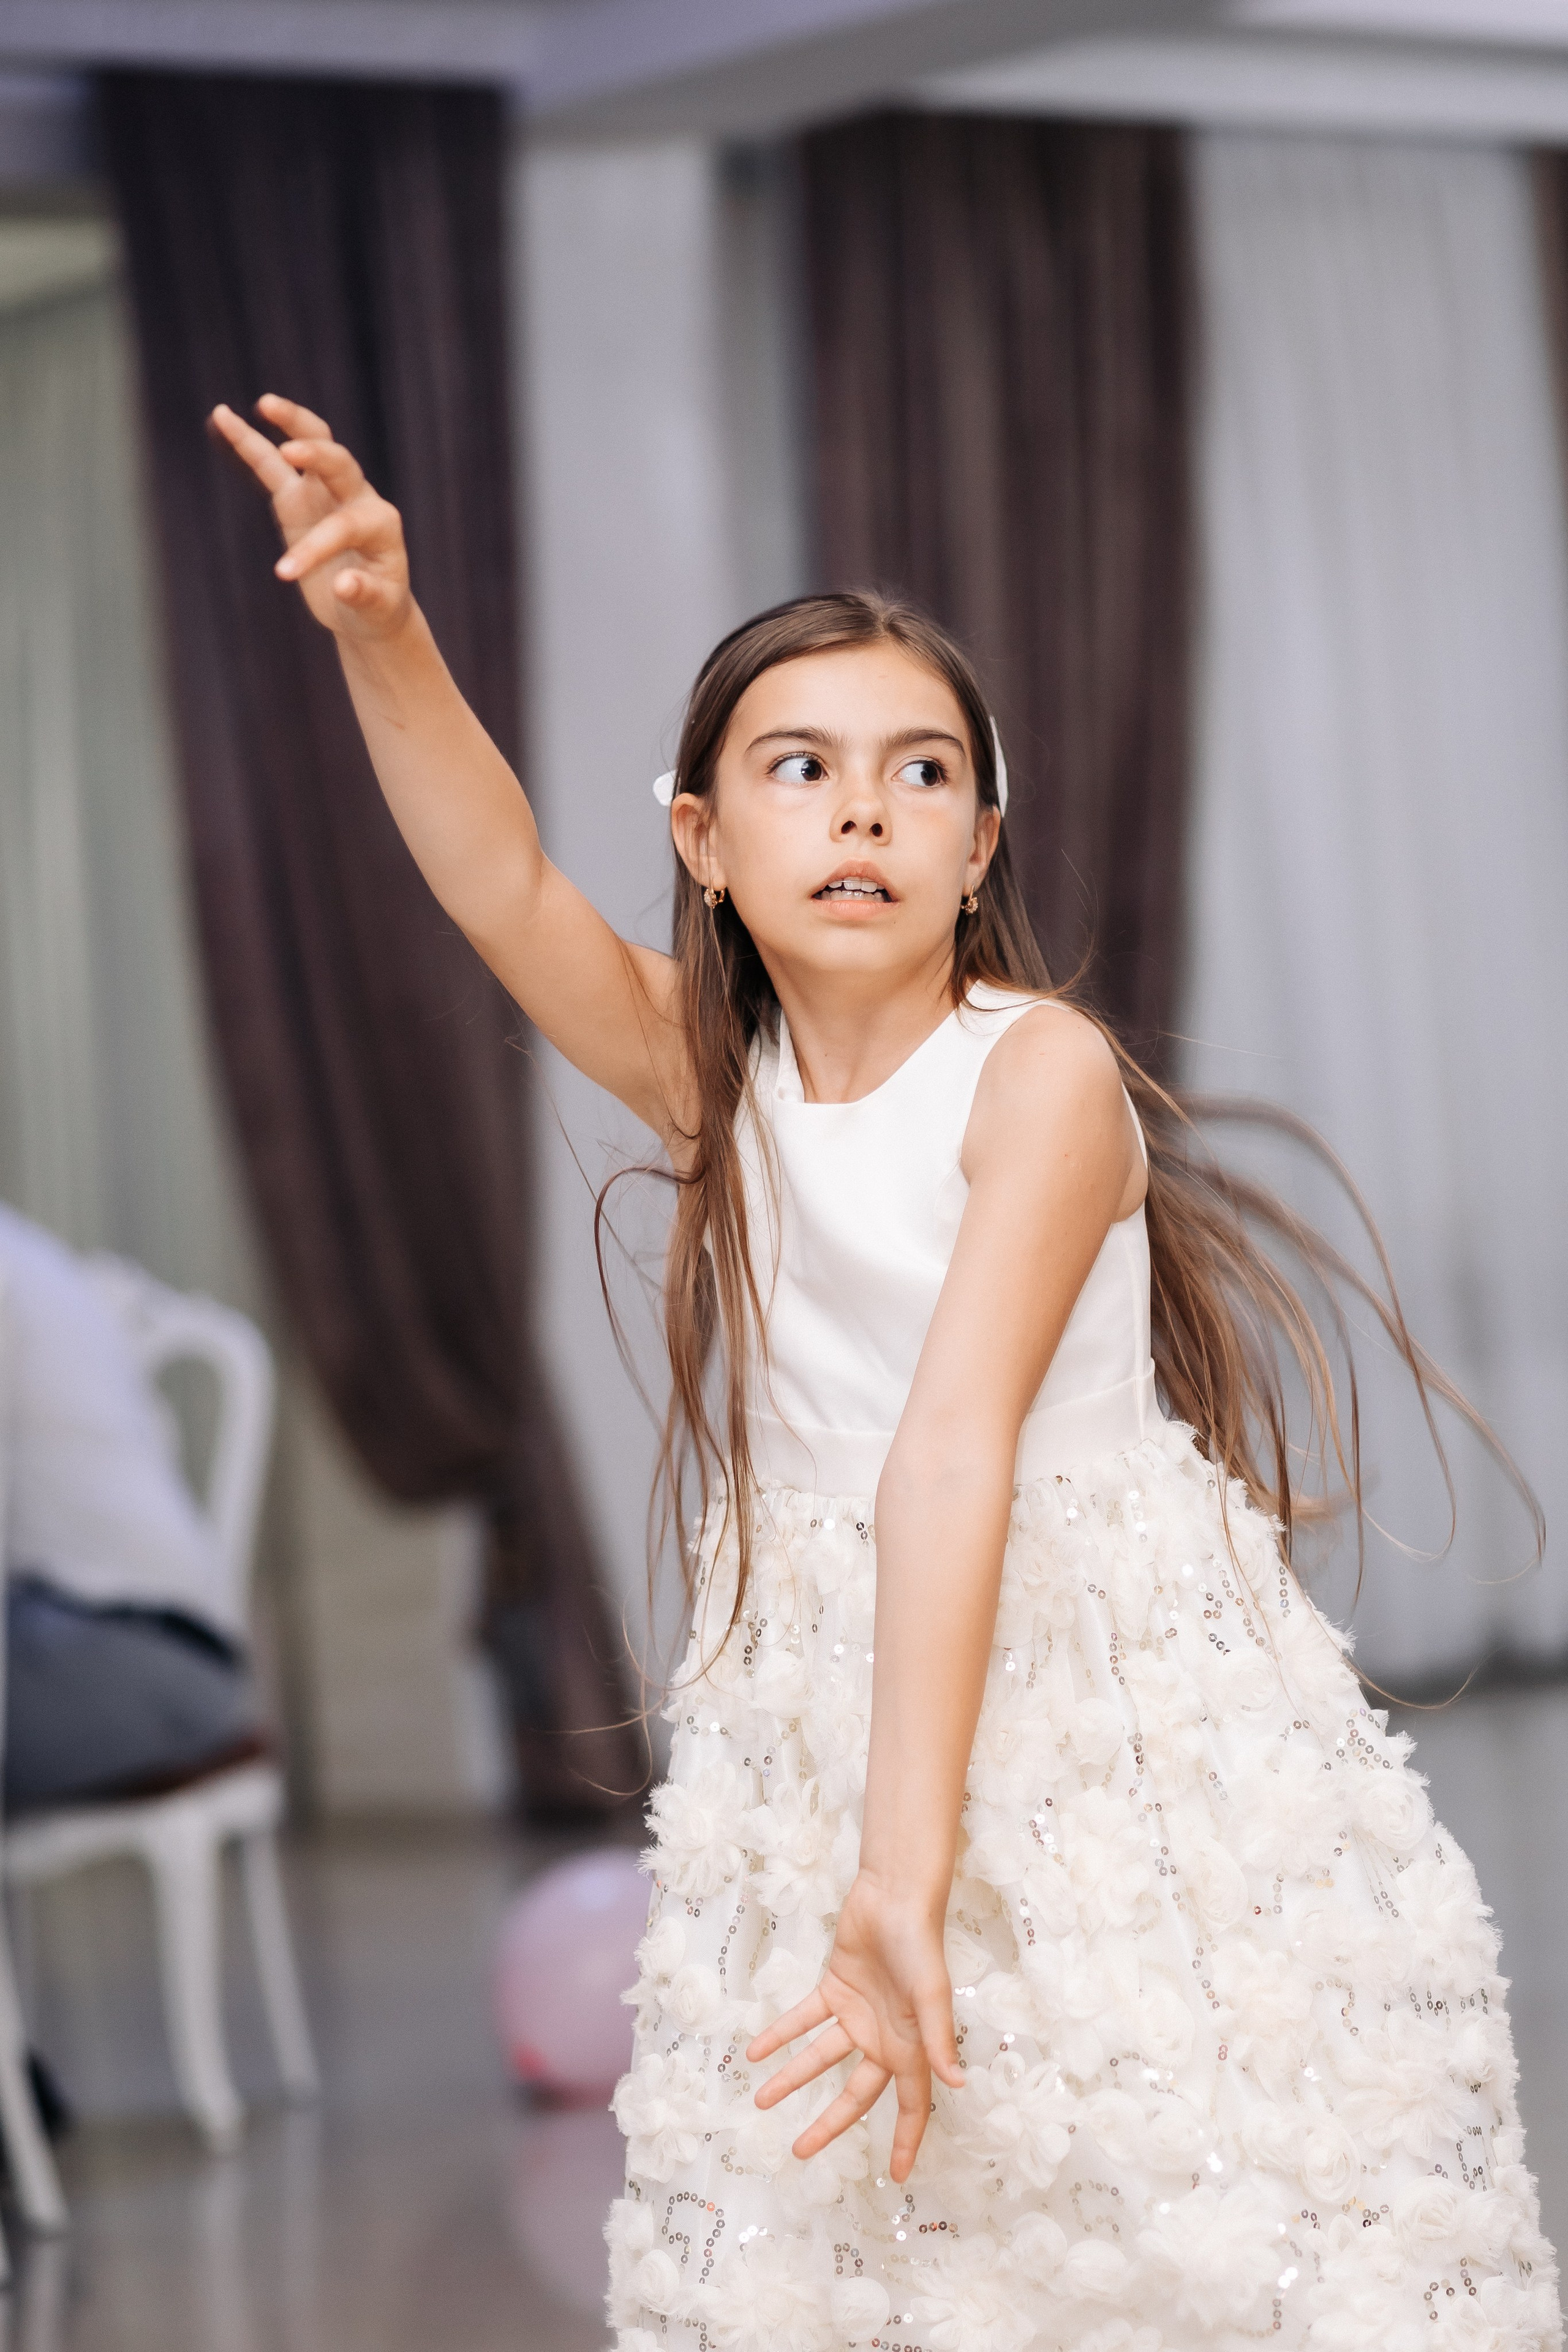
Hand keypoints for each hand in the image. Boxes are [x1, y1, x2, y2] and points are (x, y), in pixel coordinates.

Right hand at [208, 395, 412, 643]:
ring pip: (312, 445)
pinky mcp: (297, 496)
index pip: (344, 524)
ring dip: (290, 423)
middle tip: (290, 452)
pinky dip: (249, 441)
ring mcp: (326, 491)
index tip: (284, 574)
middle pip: (338, 462)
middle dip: (316, 454)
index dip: (314, 548)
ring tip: (265, 404)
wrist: (369, 607)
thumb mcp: (377, 609)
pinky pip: (271, 464)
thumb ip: (363, 594)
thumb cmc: (377, 608)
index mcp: (381, 523)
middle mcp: (357, 497)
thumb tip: (343, 584)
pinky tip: (223, 416)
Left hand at [745, 1872, 963, 2183]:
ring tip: (761, 2101)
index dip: (906, 2140)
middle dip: (829, 2123)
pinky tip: (756, 2051)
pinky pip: (804, 2019)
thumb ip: (938, 2041)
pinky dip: (781, 2034)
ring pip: (821, 2058)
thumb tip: (956, 2085)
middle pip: (855, 2092)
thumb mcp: (932, 1995)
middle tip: (800, 2151)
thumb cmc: (920, 1944)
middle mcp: (884, 2037)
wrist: (894, 1895)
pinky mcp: (835, 1988)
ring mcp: (857, 2014)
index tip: (895, 2176)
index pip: (911, 2105)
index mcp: (912, 2045)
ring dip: (792, 2077)